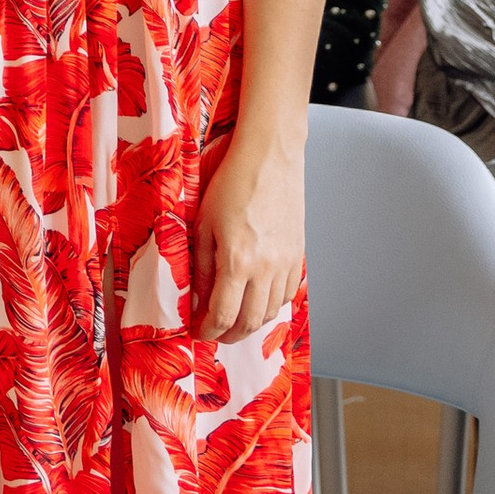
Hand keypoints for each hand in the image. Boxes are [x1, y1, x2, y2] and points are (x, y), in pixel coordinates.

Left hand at [195, 134, 304, 344]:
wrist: (270, 158)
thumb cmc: (232, 183)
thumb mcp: (203, 224)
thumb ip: (199, 266)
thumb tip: (196, 298)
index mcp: (238, 261)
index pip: (223, 314)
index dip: (208, 330)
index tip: (198, 332)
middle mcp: (267, 269)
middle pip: (250, 322)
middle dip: (229, 335)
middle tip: (214, 333)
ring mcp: (286, 264)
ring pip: (271, 312)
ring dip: (251, 323)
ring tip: (233, 320)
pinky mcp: (299, 256)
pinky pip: (287, 294)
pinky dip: (271, 305)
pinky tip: (257, 300)